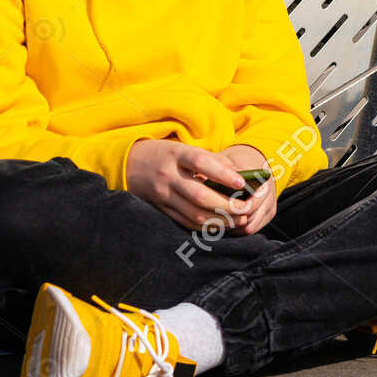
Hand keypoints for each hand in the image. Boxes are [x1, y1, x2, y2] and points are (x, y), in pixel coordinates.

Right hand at [124, 139, 271, 235]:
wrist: (130, 164)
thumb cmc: (166, 155)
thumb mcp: (185, 149)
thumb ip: (212, 160)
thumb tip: (241, 176)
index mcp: (176, 155)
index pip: (201, 163)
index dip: (223, 174)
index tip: (242, 183)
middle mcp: (168, 176)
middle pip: (199, 195)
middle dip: (226, 205)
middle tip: (246, 208)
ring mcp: (163, 196)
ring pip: (194, 214)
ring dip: (220, 220)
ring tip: (239, 219)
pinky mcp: (162, 210)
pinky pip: (187, 223)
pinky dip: (207, 226)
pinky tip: (222, 225)